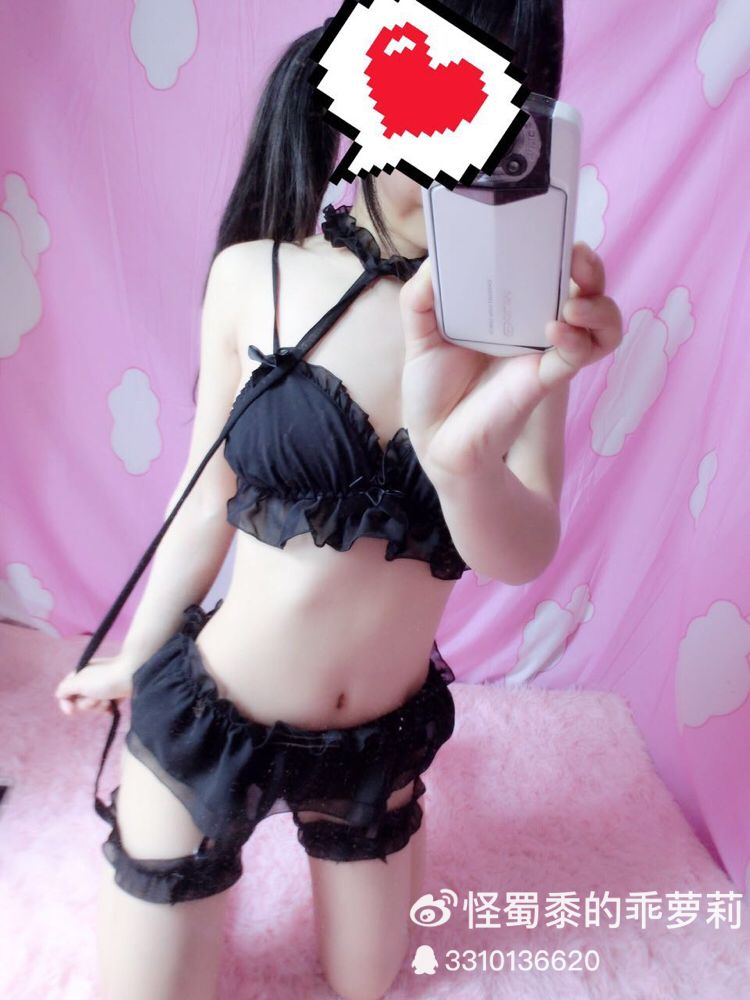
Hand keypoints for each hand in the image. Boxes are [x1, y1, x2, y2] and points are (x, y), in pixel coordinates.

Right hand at [54, 654, 139, 715]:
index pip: (65, 692)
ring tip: (108, 699)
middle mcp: (90, 680)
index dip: (66, 703)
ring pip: (93, 706)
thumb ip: (65, 688)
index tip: (71, 711)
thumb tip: (59, 694)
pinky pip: (105, 707)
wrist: (134, 675)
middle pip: (79, 701)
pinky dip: (108, 708)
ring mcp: (103, 688)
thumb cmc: (105, 678)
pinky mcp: (114, 694)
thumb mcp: (80, 681)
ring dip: (98, 706)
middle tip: (97, 697)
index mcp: (80, 674)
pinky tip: (113, 705)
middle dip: (87, 704)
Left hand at [398, 242, 622, 477]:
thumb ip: (422, 296)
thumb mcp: (419, 334)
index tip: (548, 227)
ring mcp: (544, 351)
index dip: (559, 243)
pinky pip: (579, 355)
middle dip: (591, 264)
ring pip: (602, 321)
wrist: (436, 440)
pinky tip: (557, 330)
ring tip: (574, 300)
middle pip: (588, 284)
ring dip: (600, 304)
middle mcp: (534, 324)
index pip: (548, 264)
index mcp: (508, 307)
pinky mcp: (545, 379)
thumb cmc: (434, 390)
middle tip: (575, 255)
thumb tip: (437, 260)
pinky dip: (578, 340)